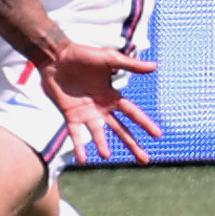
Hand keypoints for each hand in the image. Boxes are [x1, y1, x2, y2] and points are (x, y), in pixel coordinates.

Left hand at [36, 40, 160, 164]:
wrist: (56, 56)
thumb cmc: (83, 55)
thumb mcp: (109, 58)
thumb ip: (130, 65)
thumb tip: (155, 66)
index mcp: (112, 96)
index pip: (132, 113)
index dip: (145, 123)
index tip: (158, 135)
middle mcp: (101, 108)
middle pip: (120, 130)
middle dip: (132, 144)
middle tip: (145, 160)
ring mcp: (86, 113)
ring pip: (98, 134)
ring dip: (102, 145)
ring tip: (106, 156)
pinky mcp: (70, 115)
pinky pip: (76, 134)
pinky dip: (79, 146)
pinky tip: (83, 159)